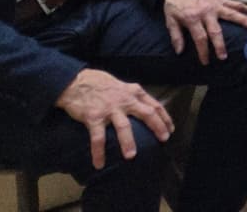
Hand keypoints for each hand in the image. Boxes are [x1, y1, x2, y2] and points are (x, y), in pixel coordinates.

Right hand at [56, 69, 172, 169]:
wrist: (76, 82)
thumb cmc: (100, 84)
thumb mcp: (122, 86)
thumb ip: (133, 96)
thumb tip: (146, 108)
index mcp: (133, 92)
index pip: (154, 105)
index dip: (164, 118)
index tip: (170, 129)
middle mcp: (125, 100)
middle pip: (146, 114)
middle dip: (157, 127)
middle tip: (164, 139)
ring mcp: (109, 109)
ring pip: (123, 127)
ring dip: (128, 142)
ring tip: (131, 156)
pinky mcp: (94, 117)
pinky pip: (98, 138)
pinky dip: (98, 152)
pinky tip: (99, 164)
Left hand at [162, 0, 246, 63]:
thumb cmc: (175, 6)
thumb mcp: (170, 21)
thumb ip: (176, 36)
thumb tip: (180, 52)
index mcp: (192, 18)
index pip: (200, 38)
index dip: (203, 51)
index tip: (206, 61)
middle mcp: (206, 12)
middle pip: (216, 30)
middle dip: (220, 45)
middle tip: (224, 56)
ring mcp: (216, 5)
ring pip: (232, 14)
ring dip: (243, 21)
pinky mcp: (221, 0)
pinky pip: (236, 4)